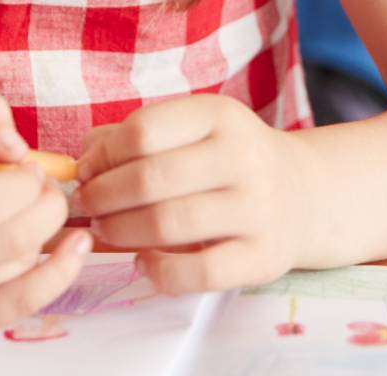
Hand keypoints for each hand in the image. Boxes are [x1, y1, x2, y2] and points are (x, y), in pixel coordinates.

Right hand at [0, 93, 86, 336]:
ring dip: (41, 232)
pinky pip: (22, 303)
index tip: (26, 168)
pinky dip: (60, 273)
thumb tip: (17, 150)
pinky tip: (76, 247)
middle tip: (42, 187)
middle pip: (14, 240)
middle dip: (48, 204)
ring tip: (21, 213)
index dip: (22, 183)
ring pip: (21, 264)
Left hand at [75, 95, 314, 293]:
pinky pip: (199, 272)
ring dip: (120, 231)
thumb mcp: (192, 130)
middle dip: (103, 196)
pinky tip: (143, 262)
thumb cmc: (226, 161)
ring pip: (168, 224)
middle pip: (150, 179)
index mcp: (219, 116)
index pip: (143, 131)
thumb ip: (132, 137)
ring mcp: (257, 208)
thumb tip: (82, 161)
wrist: (305, 195)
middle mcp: (243, 156)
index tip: (87, 171)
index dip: (102, 155)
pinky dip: (159, 271)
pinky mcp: (263, 256)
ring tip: (104, 231)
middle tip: (87, 206)